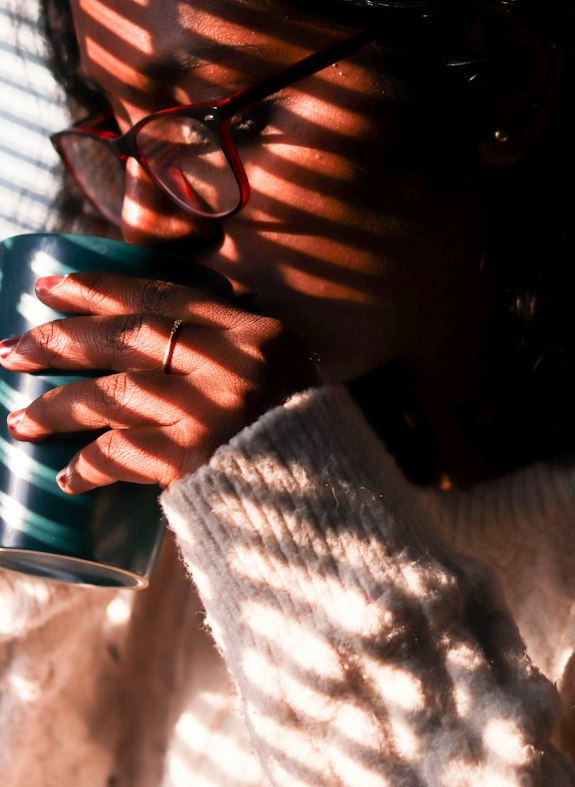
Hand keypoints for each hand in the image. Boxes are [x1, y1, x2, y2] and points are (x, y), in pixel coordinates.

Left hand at [0, 272, 318, 491]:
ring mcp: (215, 409)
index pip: (162, 294)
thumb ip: (225, 348)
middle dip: (61, 341)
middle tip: (10, 349)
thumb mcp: (274, 370)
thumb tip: (144, 333)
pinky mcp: (199, 460)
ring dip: (58, 407)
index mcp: (253, 328)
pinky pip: (124, 456)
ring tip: (18, 419)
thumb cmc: (294, 433)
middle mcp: (234, 360)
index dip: (99, 287)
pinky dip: (89, 466)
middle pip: (129, 336)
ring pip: (115, 395)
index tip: (48, 285)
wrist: (331, 500)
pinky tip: (64, 476)